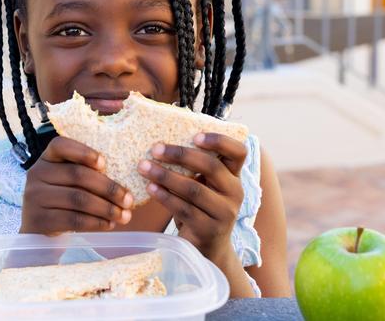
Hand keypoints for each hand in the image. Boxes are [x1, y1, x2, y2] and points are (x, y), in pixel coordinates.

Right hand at [20, 136, 133, 234]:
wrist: (38, 228)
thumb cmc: (62, 198)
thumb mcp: (66, 180)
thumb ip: (86, 173)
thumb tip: (124, 181)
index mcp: (46, 158)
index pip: (60, 145)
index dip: (83, 152)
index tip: (104, 163)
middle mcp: (37, 173)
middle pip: (77, 175)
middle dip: (108, 188)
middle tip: (128, 200)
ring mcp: (35, 197)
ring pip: (78, 199)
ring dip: (106, 208)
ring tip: (124, 215)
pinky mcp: (39, 220)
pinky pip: (73, 220)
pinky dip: (95, 223)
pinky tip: (109, 225)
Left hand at [137, 133, 247, 263]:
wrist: (208, 249)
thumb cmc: (201, 208)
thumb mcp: (205, 186)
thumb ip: (196, 168)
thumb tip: (162, 143)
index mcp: (235, 176)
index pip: (239, 152)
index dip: (219, 141)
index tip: (195, 136)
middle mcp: (235, 193)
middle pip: (211, 167)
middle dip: (181, 155)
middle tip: (155, 149)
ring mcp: (224, 213)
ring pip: (194, 189)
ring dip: (166, 176)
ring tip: (144, 167)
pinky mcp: (209, 230)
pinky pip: (184, 209)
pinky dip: (164, 197)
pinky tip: (150, 188)